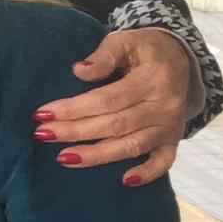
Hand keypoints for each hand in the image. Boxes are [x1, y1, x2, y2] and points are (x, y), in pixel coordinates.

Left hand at [38, 29, 198, 185]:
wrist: (180, 58)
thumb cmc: (144, 49)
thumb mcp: (125, 40)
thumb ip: (104, 55)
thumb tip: (79, 71)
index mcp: (153, 79)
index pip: (107, 99)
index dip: (74, 108)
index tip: (42, 114)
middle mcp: (165, 105)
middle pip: (115, 125)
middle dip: (75, 132)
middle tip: (42, 135)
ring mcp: (171, 125)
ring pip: (132, 146)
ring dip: (97, 156)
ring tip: (64, 159)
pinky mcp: (174, 138)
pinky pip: (164, 161)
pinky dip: (148, 173)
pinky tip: (125, 181)